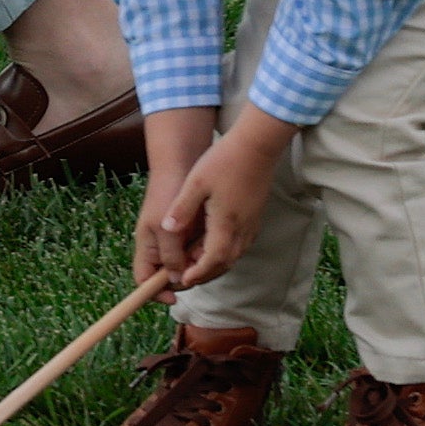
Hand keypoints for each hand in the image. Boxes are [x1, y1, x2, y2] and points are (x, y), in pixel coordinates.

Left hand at [159, 108, 292, 286]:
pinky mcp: (255, 217)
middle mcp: (242, 229)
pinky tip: (213, 242)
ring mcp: (252, 224)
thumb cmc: (225, 160)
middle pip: (224, 263)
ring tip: (195, 261)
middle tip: (186, 275)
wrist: (257, 145)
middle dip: (205, 273)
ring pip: (234, 255)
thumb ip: (182, 209)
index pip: (211, 261)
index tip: (181, 280)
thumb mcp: (196, 182)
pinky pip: (241, 244)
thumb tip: (167, 230)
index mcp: (225, 224)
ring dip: (215, 263)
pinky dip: (226, 251)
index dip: (196, 274)